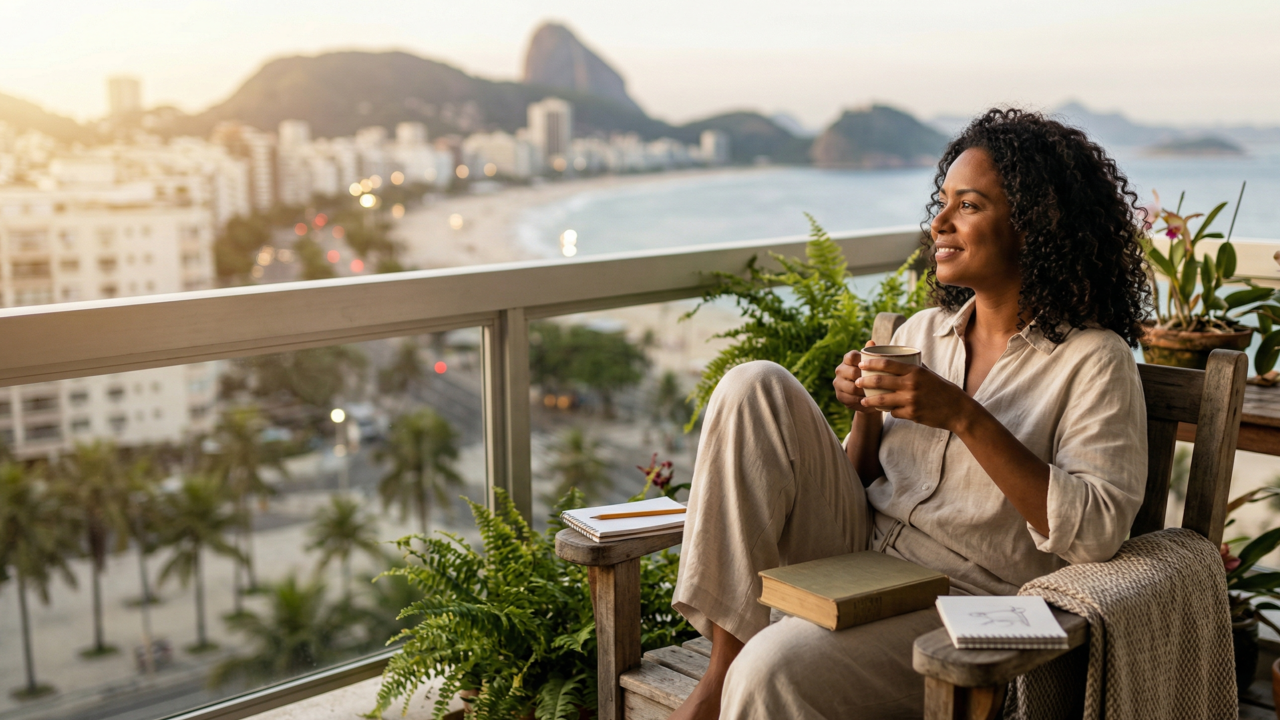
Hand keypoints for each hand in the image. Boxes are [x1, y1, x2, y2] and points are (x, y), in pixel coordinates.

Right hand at [833, 342, 878, 412]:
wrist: (868, 394)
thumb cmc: (873, 375)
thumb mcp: (875, 365)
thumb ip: (873, 354)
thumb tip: (871, 342)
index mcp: (847, 359)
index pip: (851, 357)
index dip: (861, 361)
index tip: (873, 367)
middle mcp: (840, 370)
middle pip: (852, 373)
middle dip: (865, 378)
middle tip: (879, 383)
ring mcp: (838, 383)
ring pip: (851, 388)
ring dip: (864, 392)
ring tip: (875, 394)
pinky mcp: (839, 396)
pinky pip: (850, 399)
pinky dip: (861, 401)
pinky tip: (869, 402)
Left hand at [856, 355, 975, 431]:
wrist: (957, 410)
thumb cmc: (942, 389)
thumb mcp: (929, 374)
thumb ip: (913, 367)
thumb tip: (898, 358)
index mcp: (914, 371)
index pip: (887, 364)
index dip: (871, 363)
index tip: (860, 364)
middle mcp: (911, 384)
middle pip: (880, 381)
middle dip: (864, 381)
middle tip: (856, 382)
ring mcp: (910, 400)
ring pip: (882, 400)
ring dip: (870, 400)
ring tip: (863, 400)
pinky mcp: (911, 414)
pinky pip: (893, 412)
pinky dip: (890, 411)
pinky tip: (888, 410)